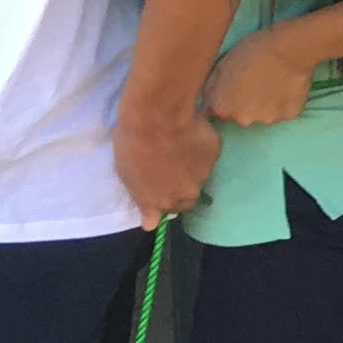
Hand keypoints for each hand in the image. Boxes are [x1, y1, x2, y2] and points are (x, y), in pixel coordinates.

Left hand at [113, 104, 219, 222]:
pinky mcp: (215, 154)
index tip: (160, 189)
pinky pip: (207, 155)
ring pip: (198, 174)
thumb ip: (143, 200)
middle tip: (169, 166)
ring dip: (189, 165)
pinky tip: (188, 135)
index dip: (166, 199)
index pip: (172, 210)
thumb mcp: (127, 176)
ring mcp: (204, 173)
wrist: (156, 117)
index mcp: (163, 201)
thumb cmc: (132, 146)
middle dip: (180, 184)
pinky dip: (199, 149)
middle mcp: (187, 192)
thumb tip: (151, 225)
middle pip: (188, 195)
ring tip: (176, 145)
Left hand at [201, 26, 322, 128]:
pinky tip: (285, 86)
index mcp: (221, 108)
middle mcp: (243, 120)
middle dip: (243, 104)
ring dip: (263, 104)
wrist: (288, 49)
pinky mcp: (290, 116)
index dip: (222, 100)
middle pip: (239, 116)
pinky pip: (283, 111)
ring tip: (270, 83)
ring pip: (262, 115)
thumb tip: (204, 103)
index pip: (215, 113)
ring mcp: (268, 120)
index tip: (231, 88)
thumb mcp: (219, 66)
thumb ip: (210, 89)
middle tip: (252, 83)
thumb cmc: (250, 52)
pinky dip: (282, 102)